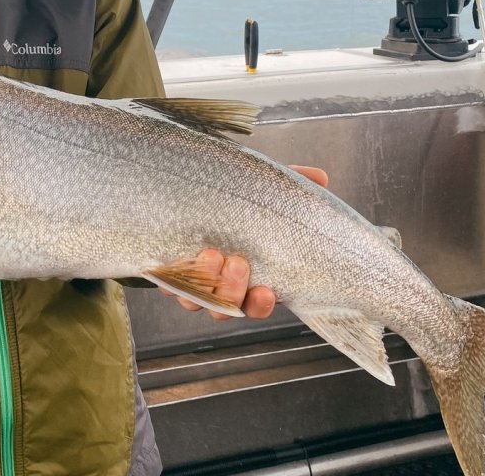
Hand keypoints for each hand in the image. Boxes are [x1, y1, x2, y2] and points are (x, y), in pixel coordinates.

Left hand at [161, 164, 328, 319]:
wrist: (187, 192)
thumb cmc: (233, 200)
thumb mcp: (262, 191)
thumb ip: (290, 186)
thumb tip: (319, 177)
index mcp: (248, 276)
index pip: (256, 305)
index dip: (260, 305)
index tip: (267, 292)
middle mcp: (218, 284)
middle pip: (225, 307)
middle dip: (233, 290)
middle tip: (237, 263)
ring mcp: (190, 279)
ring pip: (195, 299)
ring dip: (205, 283)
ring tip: (210, 255)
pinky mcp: (164, 267)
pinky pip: (166, 281)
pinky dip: (171, 275)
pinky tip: (178, 259)